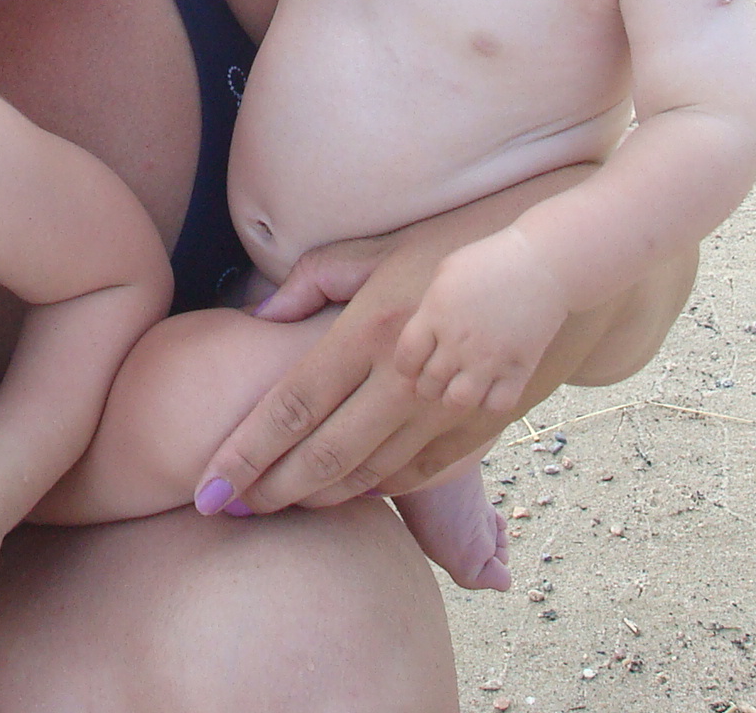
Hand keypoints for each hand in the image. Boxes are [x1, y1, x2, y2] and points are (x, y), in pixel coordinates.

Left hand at [197, 210, 496, 513]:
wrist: (546, 264)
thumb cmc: (455, 245)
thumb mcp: (377, 248)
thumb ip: (312, 280)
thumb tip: (261, 316)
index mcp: (371, 331)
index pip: (293, 406)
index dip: (247, 453)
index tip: (209, 487)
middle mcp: (405, 377)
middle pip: (325, 453)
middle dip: (270, 491)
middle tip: (229, 511)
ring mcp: (446, 407)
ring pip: (369, 473)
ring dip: (318, 496)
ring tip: (276, 506)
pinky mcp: (480, 424)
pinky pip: (417, 474)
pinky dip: (377, 490)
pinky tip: (349, 492)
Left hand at [394, 228, 569, 415]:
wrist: (542, 263)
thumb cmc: (490, 261)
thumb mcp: (446, 272)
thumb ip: (428, 307)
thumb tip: (420, 334)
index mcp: (436, 315)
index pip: (405, 360)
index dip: (407, 367)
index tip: (416, 363)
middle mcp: (459, 342)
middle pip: (428, 385)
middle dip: (427, 385)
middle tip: (437, 377)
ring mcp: (490, 358)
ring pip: (458, 401)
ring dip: (454, 397)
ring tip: (460, 384)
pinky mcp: (519, 369)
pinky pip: (496, 405)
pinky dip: (489, 402)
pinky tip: (490, 387)